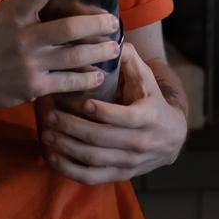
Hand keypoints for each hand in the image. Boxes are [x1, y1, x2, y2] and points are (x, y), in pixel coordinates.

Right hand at [0, 0, 123, 111]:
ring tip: (113, 47)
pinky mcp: (34, 86)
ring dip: (99, 51)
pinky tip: (98, 73)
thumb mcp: (3, 15)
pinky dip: (88, 77)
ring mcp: (29, 62)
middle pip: (68, 28)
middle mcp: (22, 37)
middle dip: (97, 24)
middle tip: (113, 23)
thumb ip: (27, 1)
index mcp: (13, 15)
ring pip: (74, 56)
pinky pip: (68, 81)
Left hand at [37, 41, 187, 184]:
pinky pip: (92, 177)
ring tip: (46, 134)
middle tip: (50, 116)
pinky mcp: (120, 175)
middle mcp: (140, 142)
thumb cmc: (151, 101)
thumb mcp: (146, 79)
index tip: (83, 103)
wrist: (171, 138)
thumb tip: (112, 40)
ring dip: (67, 147)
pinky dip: (69, 170)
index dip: (104, 112)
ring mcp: (130, 162)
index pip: (126, 117)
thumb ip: (130, 60)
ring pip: (94, 159)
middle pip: (102, 138)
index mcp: (148, 117)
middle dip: (73, 128)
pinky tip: (52, 157)